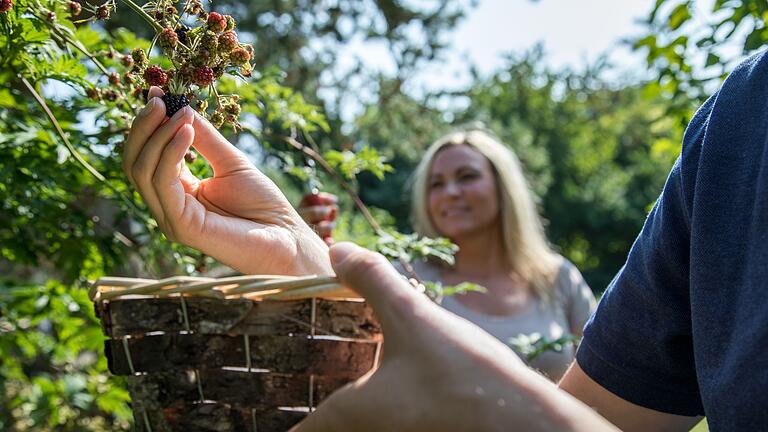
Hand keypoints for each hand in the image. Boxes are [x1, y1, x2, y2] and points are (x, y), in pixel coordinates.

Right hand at [123, 87, 331, 275]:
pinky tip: (185, 131)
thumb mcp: (230, 162)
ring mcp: (170, 219)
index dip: (148, 125)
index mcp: (177, 193)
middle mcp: (168, 207)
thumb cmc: (263, 205)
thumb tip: (178, 105)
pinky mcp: (181, 226)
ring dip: (158, 136)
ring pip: (143, 171)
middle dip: (143, 128)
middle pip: (135, 163)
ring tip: (179, 112)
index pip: (146, 157)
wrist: (286, 238)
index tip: (157, 94)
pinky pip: (164, 184)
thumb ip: (204, 137)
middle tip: (159, 100)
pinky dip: (170, 153)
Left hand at [291, 243, 616, 431]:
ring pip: (350, 428)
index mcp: (348, 416)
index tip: (249, 406)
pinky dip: (369, 406)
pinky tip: (382, 377)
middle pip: (317, 430)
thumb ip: (370, 278)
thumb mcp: (411, 315)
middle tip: (279, 385)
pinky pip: (381, 423)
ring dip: (335, 410)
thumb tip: (335, 248)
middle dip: (300, 411)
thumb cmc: (462, 375)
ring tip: (321, 379)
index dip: (267, 421)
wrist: (527, 421)